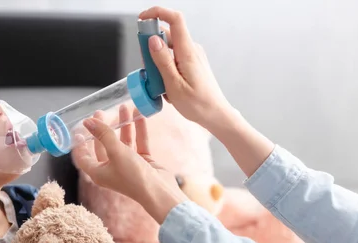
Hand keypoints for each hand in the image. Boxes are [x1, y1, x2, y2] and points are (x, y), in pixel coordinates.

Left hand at [72, 105, 187, 223]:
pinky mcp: (141, 162)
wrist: (159, 191)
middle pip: (103, 145)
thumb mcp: (116, 152)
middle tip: (101, 112)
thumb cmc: (133, 176)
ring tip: (124, 107)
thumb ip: (103, 134)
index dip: (80, 144)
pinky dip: (138, 130)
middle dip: (103, 128)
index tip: (79, 129)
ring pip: (122, 141)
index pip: (83, 157)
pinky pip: (138, 143)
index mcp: (98, 172)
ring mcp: (127, 165)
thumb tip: (88, 121)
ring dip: (123, 125)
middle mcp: (111, 169)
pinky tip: (139, 115)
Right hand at [140, 6, 274, 176]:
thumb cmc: (198, 104)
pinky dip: (164, 69)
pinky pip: (173, 59)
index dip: (157, 13)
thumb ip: (162, 61)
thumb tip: (152, 40)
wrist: (216, 115)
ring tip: (159, 84)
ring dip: (157, 62)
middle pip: (167, 34)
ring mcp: (192, 56)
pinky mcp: (191, 64)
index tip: (142, 19)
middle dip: (151, 46)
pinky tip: (166, 86)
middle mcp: (191, 50)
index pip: (174, 19)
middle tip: (148, 67)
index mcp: (188, 52)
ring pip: (168, 48)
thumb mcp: (174, 85)